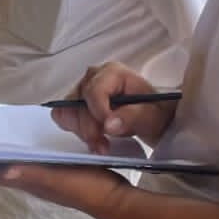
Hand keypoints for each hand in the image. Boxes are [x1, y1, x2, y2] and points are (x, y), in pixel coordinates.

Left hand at [0, 163, 129, 215]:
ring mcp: (41, 178)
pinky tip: (22, 142)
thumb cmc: (86, 189)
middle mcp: (29, 180)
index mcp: (26, 181)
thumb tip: (4, 170)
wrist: (114, 199)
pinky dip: (18, 152)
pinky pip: (28, 160)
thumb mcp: (58, 181)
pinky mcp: (54, 173)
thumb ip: (33, 175)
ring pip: (10, 164)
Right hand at [51, 62, 176, 152]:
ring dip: (81, 131)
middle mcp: (94, 77)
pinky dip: (74, 129)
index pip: (93, 91)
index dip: (98, 113)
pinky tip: (93, 137)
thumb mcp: (153, 116)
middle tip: (104, 146)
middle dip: (89, 128)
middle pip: (77, 103)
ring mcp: (82, 89)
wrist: (153, 119)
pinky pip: (63, 115)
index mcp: (113, 73)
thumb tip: (109, 124)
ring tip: (101, 143)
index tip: (108, 133)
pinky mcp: (75, 103)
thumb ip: (133, 117)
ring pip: (67, 110)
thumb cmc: (155, 113)